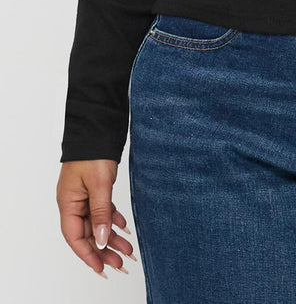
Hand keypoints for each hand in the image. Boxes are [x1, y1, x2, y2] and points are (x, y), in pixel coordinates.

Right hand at [56, 159, 136, 277]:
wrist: (98, 127)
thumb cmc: (94, 152)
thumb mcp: (99, 184)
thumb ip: (101, 212)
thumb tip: (102, 241)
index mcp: (68, 203)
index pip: (75, 237)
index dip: (88, 254)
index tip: (102, 268)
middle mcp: (74, 202)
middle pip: (88, 233)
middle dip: (104, 250)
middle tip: (122, 263)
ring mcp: (84, 196)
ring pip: (98, 224)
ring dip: (112, 237)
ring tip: (128, 250)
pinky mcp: (95, 189)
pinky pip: (103, 211)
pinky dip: (114, 220)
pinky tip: (124, 228)